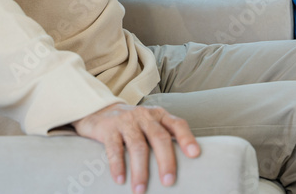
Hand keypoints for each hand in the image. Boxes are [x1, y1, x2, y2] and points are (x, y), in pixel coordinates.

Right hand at [72, 103, 199, 191]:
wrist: (101, 111)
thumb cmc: (134, 124)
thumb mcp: (151, 124)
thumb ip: (164, 137)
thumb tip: (184, 163)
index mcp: (160, 115)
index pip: (177, 124)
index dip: (187, 138)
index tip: (194, 154)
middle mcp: (145, 116)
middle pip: (159, 137)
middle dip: (165, 161)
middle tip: (168, 182)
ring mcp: (127, 121)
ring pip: (137, 146)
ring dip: (140, 170)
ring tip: (140, 190)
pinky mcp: (109, 129)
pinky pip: (114, 148)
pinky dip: (117, 165)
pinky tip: (120, 180)